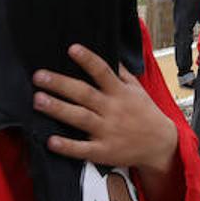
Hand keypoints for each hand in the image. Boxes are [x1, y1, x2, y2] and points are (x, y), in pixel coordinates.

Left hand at [33, 45, 177, 173]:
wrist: (160, 144)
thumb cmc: (146, 114)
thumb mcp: (138, 90)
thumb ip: (122, 73)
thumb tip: (110, 54)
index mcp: (120, 93)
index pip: (103, 72)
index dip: (88, 60)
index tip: (72, 48)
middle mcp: (112, 110)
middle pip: (84, 94)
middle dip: (61, 84)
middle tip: (39, 76)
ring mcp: (107, 131)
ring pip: (80, 118)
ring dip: (58, 109)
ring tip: (38, 100)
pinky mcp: (103, 151)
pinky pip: (82, 149)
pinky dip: (67, 146)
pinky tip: (51, 140)